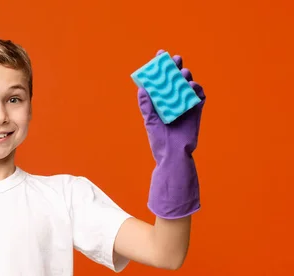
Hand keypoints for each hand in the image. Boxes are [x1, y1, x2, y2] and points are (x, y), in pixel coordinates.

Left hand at [137, 50, 206, 218]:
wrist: (174, 155)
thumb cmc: (159, 140)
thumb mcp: (150, 121)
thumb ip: (146, 105)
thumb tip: (142, 89)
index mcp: (160, 100)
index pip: (160, 80)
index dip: (161, 67)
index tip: (160, 54)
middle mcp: (172, 100)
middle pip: (175, 79)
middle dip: (176, 67)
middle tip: (176, 59)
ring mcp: (185, 105)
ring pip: (187, 85)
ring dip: (186, 77)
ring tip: (184, 74)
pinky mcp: (196, 111)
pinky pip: (199, 97)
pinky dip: (197, 90)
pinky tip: (193, 87)